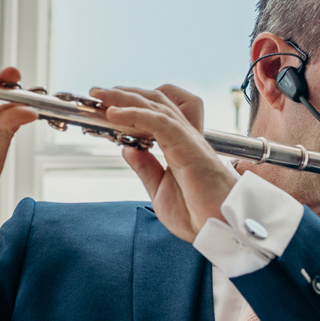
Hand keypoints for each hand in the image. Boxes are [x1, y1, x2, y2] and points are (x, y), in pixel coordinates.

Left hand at [89, 85, 235, 241]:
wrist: (222, 228)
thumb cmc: (200, 214)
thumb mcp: (160, 190)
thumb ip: (146, 168)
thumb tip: (128, 149)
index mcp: (178, 147)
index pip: (155, 114)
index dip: (131, 105)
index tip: (106, 105)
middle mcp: (185, 138)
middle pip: (154, 102)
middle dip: (125, 94)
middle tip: (97, 92)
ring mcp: (188, 140)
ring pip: (155, 106)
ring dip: (125, 98)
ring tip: (100, 95)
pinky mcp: (188, 147)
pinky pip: (159, 122)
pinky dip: (135, 114)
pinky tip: (114, 114)